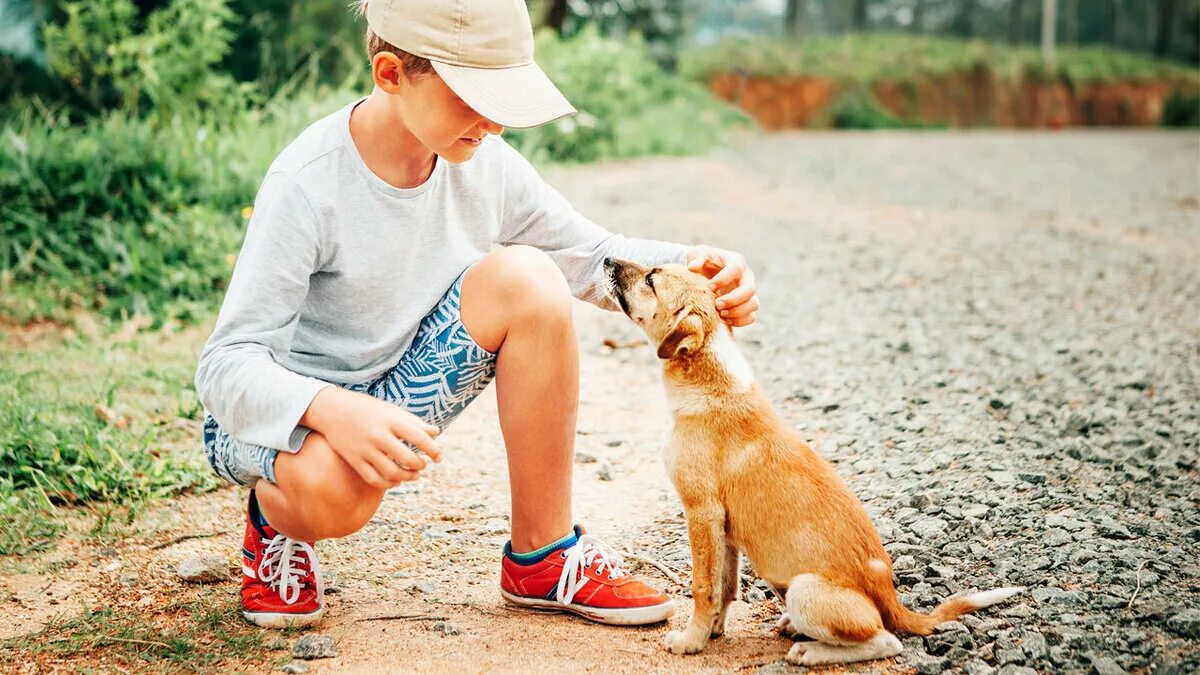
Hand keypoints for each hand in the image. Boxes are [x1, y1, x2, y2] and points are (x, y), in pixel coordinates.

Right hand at [301, 387, 441, 488]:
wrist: (332, 409)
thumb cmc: (368, 409)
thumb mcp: (392, 410)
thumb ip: (414, 423)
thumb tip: (436, 434)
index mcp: (391, 420)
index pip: (420, 438)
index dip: (433, 450)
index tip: (438, 457)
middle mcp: (379, 435)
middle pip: (408, 458)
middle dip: (421, 465)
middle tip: (424, 464)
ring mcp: (365, 449)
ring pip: (392, 472)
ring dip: (408, 477)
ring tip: (415, 474)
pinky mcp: (354, 459)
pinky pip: (374, 479)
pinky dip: (389, 484)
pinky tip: (397, 480)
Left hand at [685, 245, 759, 326]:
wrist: (708, 273)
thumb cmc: (703, 262)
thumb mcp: (697, 254)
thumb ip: (695, 257)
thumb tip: (692, 267)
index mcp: (736, 261)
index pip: (736, 269)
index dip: (723, 279)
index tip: (709, 287)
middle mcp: (747, 277)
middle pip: (749, 290)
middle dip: (732, 300)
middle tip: (716, 305)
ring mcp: (749, 293)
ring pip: (753, 305)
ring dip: (737, 312)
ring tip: (720, 313)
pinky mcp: (747, 306)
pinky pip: (751, 317)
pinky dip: (740, 321)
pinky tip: (725, 320)